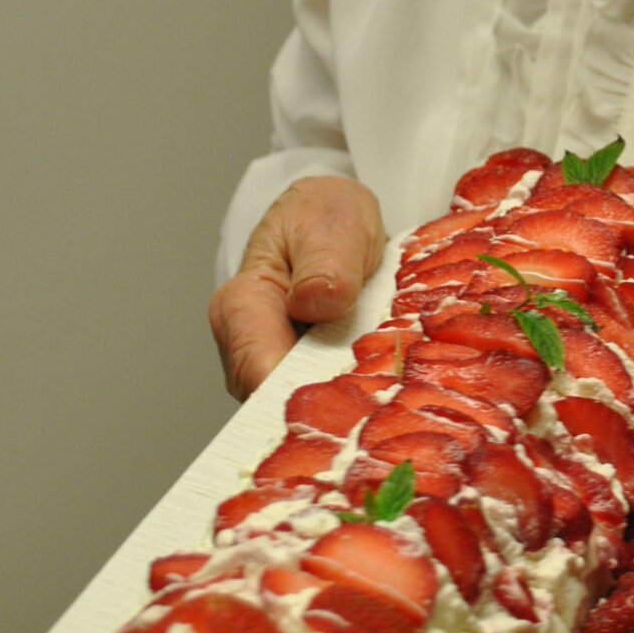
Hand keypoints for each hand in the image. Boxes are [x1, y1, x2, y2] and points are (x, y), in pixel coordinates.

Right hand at [208, 175, 385, 400]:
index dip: (294, 396)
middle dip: (327, 413)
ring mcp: (276, 371)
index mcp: (242, 306)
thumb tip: (313, 301)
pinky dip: (356, 402)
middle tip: (383, 404)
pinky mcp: (304, 382)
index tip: (343, 402)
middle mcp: (250, 350)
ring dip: (347, 410)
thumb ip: (325, 261)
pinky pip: (327, 405)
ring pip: (304, 410)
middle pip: (279, 404)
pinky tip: (386, 392)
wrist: (335, 223)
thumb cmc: (323, 219)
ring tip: (391, 393)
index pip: (255, 370)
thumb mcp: (330, 224)